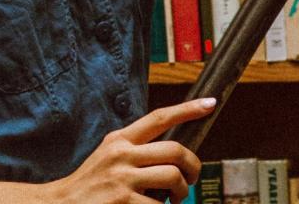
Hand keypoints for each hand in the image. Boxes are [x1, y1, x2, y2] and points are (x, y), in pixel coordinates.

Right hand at [48, 97, 212, 203]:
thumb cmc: (89, 187)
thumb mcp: (107, 158)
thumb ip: (133, 151)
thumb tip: (171, 155)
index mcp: (119, 140)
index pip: (159, 118)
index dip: (187, 109)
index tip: (210, 104)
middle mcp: (121, 155)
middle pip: (174, 150)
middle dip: (193, 166)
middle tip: (192, 178)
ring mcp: (121, 179)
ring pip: (172, 176)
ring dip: (182, 191)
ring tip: (176, 199)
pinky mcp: (122, 201)